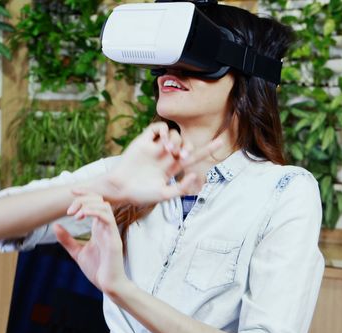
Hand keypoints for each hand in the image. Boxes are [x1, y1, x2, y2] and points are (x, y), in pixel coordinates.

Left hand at [53, 191, 127, 293]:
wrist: (109, 285)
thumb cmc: (97, 269)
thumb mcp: (77, 252)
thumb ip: (67, 239)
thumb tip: (55, 226)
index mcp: (99, 228)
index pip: (95, 203)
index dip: (85, 194)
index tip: (72, 192)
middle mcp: (106, 227)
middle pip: (99, 200)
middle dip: (82, 199)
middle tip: (69, 211)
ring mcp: (111, 232)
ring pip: (104, 205)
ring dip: (88, 204)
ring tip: (75, 214)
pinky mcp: (114, 239)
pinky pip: (107, 218)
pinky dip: (94, 212)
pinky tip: (82, 215)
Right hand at [101, 122, 221, 204]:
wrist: (119, 188)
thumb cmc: (140, 194)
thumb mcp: (164, 195)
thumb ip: (181, 187)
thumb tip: (195, 174)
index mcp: (172, 168)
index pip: (194, 156)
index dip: (208, 149)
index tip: (221, 141)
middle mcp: (166, 155)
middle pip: (185, 143)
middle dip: (188, 148)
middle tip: (181, 157)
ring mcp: (155, 147)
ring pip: (174, 135)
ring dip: (176, 141)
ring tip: (169, 152)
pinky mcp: (144, 140)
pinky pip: (158, 128)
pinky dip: (164, 131)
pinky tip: (162, 141)